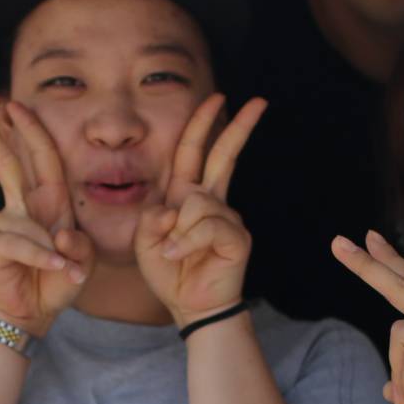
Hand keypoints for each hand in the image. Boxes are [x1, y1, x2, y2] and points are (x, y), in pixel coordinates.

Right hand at [0, 102, 91, 337]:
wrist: (33, 313)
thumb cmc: (56, 281)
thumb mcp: (82, 261)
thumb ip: (80, 244)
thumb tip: (61, 233)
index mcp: (48, 201)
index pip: (39, 157)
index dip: (29, 130)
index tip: (16, 105)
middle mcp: (23, 206)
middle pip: (7, 162)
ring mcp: (5, 223)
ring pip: (26, 219)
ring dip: (49, 248)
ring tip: (64, 270)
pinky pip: (22, 242)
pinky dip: (41, 256)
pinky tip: (54, 267)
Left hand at [138, 94, 265, 322]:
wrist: (189, 305)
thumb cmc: (169, 271)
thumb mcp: (144, 239)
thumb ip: (153, 215)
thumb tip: (177, 206)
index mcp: (188, 195)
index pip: (195, 152)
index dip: (205, 124)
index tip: (219, 98)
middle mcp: (211, 201)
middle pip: (224, 155)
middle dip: (239, 126)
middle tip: (259, 101)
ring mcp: (228, 217)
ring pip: (196, 203)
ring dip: (177, 230)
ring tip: (175, 253)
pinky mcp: (236, 236)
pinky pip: (206, 227)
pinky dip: (187, 243)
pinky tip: (180, 256)